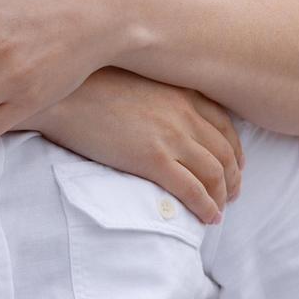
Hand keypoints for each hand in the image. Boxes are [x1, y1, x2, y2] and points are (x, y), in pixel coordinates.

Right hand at [34, 68, 243, 223]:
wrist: (63, 96)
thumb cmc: (90, 86)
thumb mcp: (137, 80)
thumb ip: (159, 95)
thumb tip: (163, 116)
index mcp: (181, 92)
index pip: (224, 124)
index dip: (235, 148)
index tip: (235, 164)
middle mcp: (184, 114)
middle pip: (225, 151)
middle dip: (233, 176)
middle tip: (233, 193)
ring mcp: (171, 137)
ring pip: (214, 173)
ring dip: (223, 195)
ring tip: (220, 209)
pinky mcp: (153, 160)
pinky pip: (193, 190)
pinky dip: (206, 207)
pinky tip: (209, 218)